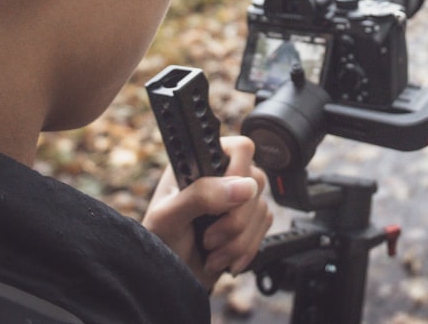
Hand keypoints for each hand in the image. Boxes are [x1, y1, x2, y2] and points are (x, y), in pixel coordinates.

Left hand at [142, 135, 271, 290]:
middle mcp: (223, 176)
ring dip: (237, 241)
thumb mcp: (169, 217)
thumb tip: (244, 186)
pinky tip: (224, 259)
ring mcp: (239, 198)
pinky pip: (266, 226)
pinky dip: (246, 249)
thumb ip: (201, 196)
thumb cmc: (161, 243)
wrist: (171, 279)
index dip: (238, 172)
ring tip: (210, 253)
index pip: (239, 149)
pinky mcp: (252, 220)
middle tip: (207, 238)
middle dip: (234, 220)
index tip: (223, 203)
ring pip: (262, 209)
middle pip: (255, 182)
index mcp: (201, 163)